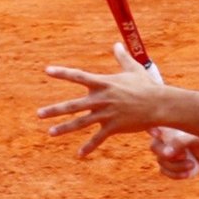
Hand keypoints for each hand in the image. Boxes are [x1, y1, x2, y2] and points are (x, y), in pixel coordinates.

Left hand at [39, 42, 167, 156]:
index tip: (47, 71)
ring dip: (64, 128)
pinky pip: (98, 139)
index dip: (62, 73)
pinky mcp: (114, 127)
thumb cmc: (147, 86)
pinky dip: (89, 147)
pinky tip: (79, 154)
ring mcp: (106, 114)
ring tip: (50, 133)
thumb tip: (117, 44)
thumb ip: (122, 58)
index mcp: (103, 83)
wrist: (159, 105)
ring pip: (81, 123)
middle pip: (73, 105)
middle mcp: (101, 99)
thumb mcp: (134, 69)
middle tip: (39, 114)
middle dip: (54, 110)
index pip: (78, 76)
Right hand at [149, 127, 198, 178]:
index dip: (150, 130)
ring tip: (192, 164)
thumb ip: (179, 143)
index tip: (157, 134)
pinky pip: (165, 171)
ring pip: (162, 162)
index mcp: (165, 126)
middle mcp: (162, 138)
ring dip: (176, 166)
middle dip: (168, 155)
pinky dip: (176, 174)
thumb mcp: (193, 139)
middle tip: (184, 155)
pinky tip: (187, 174)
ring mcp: (165, 151)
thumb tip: (167, 154)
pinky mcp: (170, 163)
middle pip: (154, 147)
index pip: (150, 126)